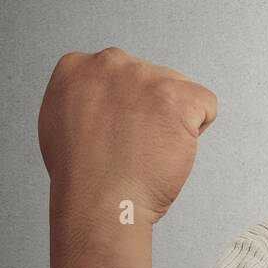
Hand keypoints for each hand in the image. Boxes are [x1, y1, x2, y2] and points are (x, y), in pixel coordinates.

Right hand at [37, 47, 217, 226]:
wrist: (98, 204)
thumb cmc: (82, 176)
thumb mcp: (61, 120)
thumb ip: (86, 96)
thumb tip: (106, 92)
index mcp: (77, 66)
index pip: (121, 74)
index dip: (124, 109)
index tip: (113, 132)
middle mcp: (109, 63)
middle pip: (153, 78)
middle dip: (150, 111)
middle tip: (131, 145)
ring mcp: (144, 77)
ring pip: (180, 91)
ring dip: (173, 120)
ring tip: (147, 149)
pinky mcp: (177, 96)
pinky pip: (206, 105)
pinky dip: (197, 130)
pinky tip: (170, 148)